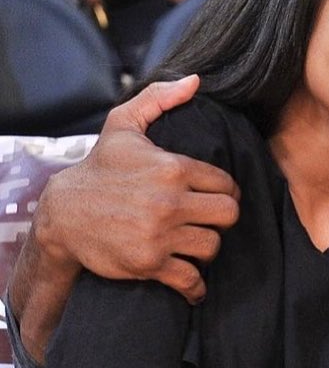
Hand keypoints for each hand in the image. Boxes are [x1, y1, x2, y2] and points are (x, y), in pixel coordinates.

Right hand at [36, 76, 239, 303]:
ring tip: (196, 243)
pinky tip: (194, 284)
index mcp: (172, 168)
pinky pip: (190, 279)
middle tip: (210, 220)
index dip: (225, 192)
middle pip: (228, 215)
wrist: (62, 214)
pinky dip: (196, 286)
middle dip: (223, 219)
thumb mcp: (123, 126)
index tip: (215, 198)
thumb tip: (195, 81)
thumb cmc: (99, 169)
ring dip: (207, 248)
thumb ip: (159, 99)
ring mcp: (160, 234)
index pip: (226, 184)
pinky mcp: (149, 263)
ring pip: (213, 246)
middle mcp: (169, 201)